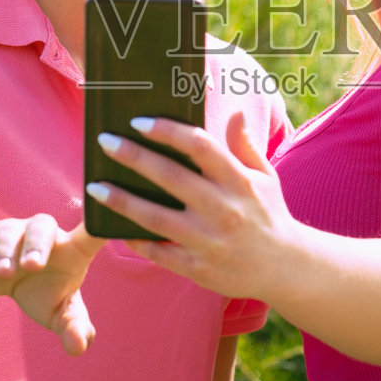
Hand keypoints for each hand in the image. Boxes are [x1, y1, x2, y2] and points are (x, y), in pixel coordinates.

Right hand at [0, 215, 105, 354]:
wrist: (2, 277)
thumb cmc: (43, 291)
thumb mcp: (58, 312)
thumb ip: (73, 326)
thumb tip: (81, 344)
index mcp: (70, 248)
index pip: (90, 233)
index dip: (99, 225)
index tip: (110, 213)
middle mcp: (41, 231)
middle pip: (42, 225)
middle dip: (38, 244)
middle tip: (33, 265)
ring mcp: (10, 230)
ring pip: (7, 232)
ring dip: (5, 253)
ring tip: (4, 275)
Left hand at [88, 112, 303, 301]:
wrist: (285, 268)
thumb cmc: (269, 214)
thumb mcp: (265, 176)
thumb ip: (244, 146)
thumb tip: (233, 112)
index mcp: (239, 181)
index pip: (200, 145)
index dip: (168, 131)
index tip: (139, 122)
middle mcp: (224, 209)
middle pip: (171, 177)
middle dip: (134, 157)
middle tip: (105, 142)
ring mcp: (209, 241)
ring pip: (156, 217)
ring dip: (122, 200)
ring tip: (95, 186)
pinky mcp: (198, 268)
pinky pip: (158, 253)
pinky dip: (135, 240)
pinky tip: (113, 227)